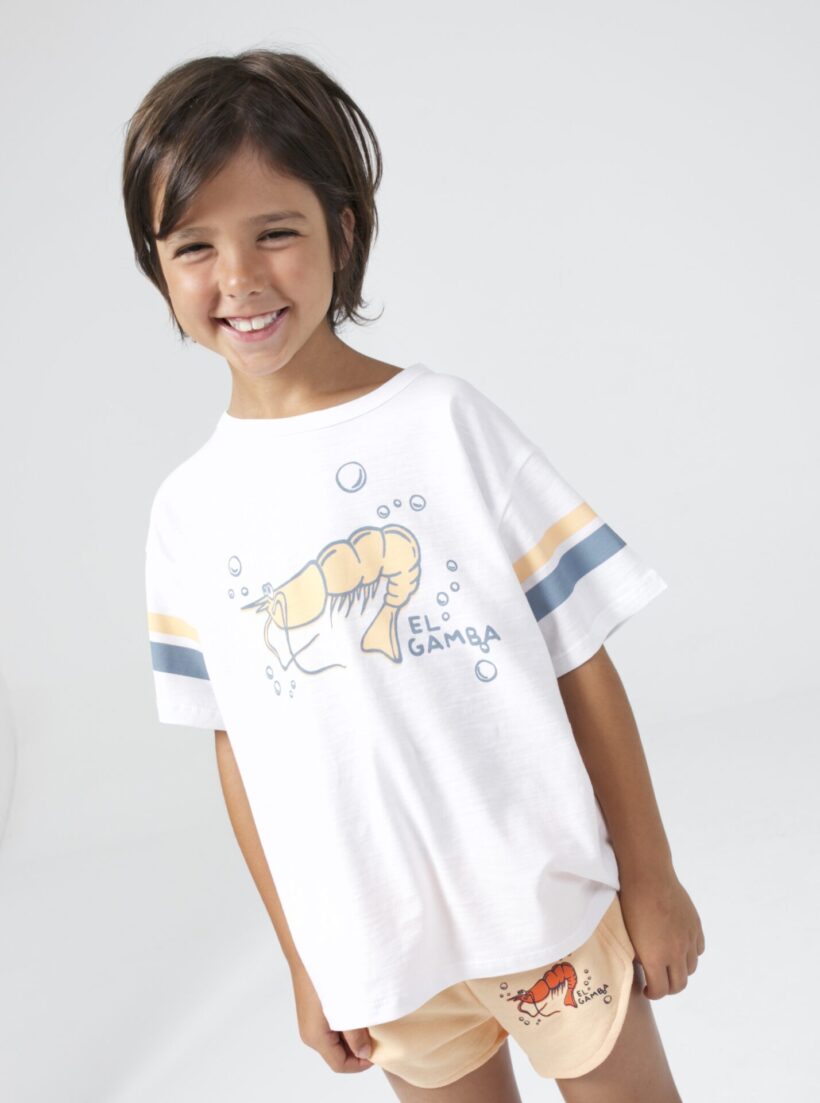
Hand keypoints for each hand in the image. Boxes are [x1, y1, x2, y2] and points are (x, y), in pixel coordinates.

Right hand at [290, 964, 374, 1072]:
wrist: (308, 949)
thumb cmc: (325, 976)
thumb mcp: (346, 1009)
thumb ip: (356, 1035)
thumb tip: (365, 1054)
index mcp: (316, 1038)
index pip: (340, 1065)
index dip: (361, 1064)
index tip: (379, 1051)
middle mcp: (310, 1034)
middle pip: (338, 1054)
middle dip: (358, 1049)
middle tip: (377, 1035)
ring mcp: (310, 1022)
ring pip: (336, 1040)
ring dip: (353, 1036)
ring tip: (369, 1022)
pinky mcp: (313, 1011)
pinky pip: (332, 1027)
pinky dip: (347, 1025)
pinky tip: (358, 1011)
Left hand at [617, 869, 704, 999]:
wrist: (648, 877)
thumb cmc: (630, 904)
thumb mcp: (629, 937)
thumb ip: (639, 957)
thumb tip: (644, 967)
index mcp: (657, 958)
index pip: (661, 990)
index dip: (653, 994)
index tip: (647, 989)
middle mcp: (677, 952)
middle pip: (680, 984)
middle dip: (668, 988)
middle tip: (658, 982)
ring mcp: (689, 939)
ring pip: (691, 968)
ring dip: (680, 971)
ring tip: (669, 964)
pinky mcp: (695, 926)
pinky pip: (698, 950)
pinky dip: (690, 954)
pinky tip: (680, 948)